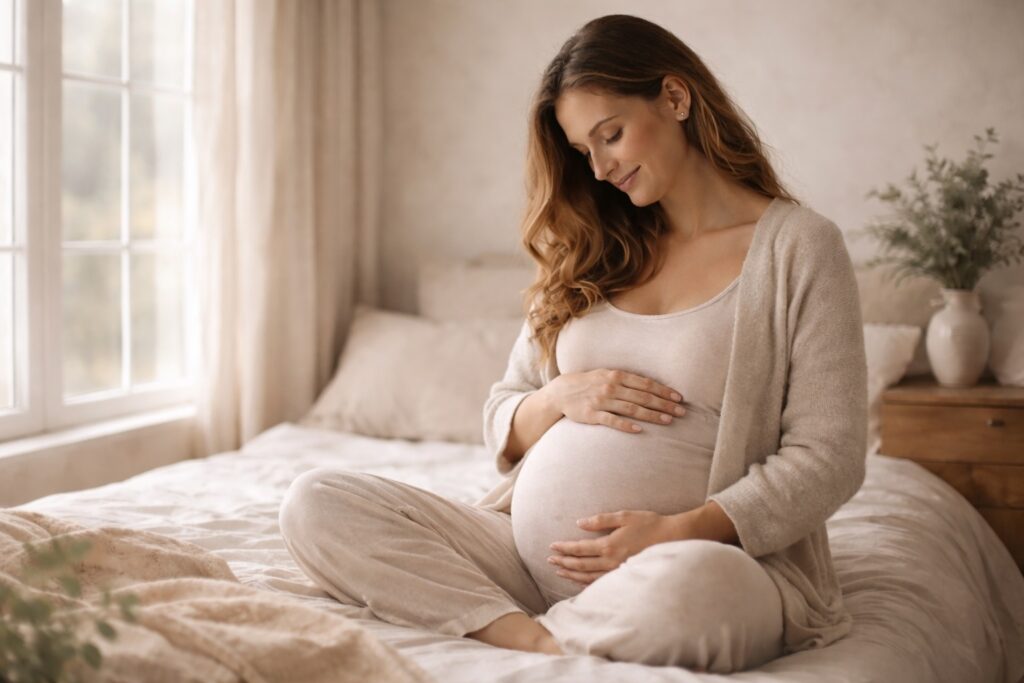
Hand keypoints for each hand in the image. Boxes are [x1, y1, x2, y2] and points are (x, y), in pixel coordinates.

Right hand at [544, 369, 686, 433]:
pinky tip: (639, 430)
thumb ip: (627, 379)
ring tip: (668, 421)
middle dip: (664, 404)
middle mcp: (611, 387)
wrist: (561, 392)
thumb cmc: (589, 383)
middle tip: (681, 412)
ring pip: (632, 409)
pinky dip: (626, 425)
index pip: (646, 384)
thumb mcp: (607, 375)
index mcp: (617, 376)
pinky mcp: (592, 415)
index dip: (664, 391)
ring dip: (651, 415)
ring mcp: (601, 401)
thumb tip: (651, 386)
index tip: (679, 398)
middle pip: (643, 397)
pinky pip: (612, 421)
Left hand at [547, 510, 676, 585]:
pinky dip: (586, 583)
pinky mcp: (624, 577)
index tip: (552, 546)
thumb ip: (600, 520)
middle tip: (549, 560)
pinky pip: (601, 583)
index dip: (564, 548)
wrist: (673, 539)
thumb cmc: (649, 524)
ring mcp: (618, 572)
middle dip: (563, 562)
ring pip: (588, 577)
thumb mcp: (624, 516)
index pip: (580, 549)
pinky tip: (580, 581)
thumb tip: (579, 523)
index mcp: (609, 545)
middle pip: (580, 565)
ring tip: (559, 571)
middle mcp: (611, 562)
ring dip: (572, 574)